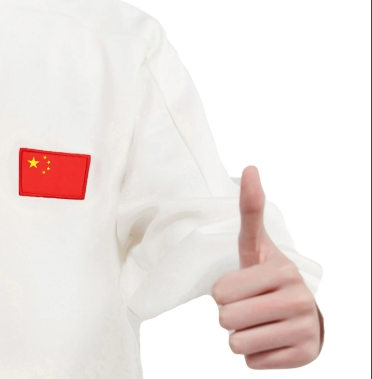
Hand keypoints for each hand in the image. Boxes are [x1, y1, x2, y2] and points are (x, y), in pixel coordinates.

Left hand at [211, 166, 321, 368]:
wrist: (302, 315)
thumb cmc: (267, 276)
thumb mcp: (255, 245)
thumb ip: (250, 210)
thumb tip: (250, 167)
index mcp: (282, 270)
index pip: (221, 293)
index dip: (222, 293)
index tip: (239, 286)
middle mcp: (299, 298)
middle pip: (227, 320)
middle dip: (229, 317)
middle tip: (247, 308)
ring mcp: (305, 328)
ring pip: (238, 344)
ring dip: (240, 337)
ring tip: (257, 323)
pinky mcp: (306, 355)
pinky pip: (254, 363)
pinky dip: (256, 355)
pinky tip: (270, 340)